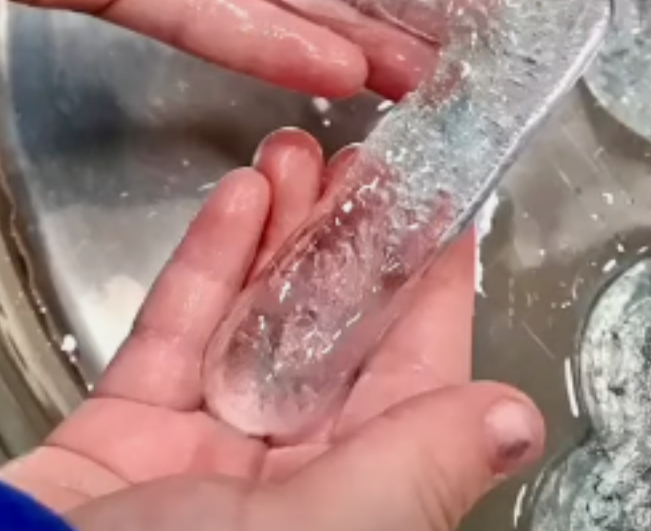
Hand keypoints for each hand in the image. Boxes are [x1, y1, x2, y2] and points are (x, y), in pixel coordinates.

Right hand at [0, 129, 542, 530]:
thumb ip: (411, 468)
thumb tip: (519, 421)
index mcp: (351, 501)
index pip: (413, 378)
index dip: (432, 288)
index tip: (445, 205)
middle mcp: (288, 475)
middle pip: (332, 335)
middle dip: (347, 241)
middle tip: (361, 158)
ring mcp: (204, 444)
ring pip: (255, 318)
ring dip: (280, 233)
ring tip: (297, 153)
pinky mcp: (131, 420)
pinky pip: (177, 328)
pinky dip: (208, 260)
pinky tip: (240, 197)